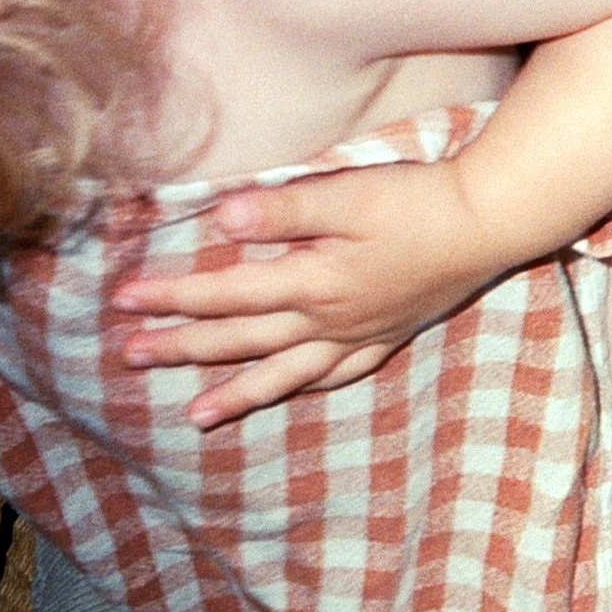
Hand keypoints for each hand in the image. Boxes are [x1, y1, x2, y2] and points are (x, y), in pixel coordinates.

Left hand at [112, 161, 506, 429]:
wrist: (489, 223)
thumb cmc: (419, 202)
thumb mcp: (348, 195)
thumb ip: (282, 211)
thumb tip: (218, 220)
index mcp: (313, 283)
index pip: (226, 294)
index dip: (171, 297)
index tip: (122, 301)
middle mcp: (330, 320)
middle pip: (242, 340)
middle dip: (183, 348)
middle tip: (130, 358)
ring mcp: (360, 334)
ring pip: (285, 373)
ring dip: (236, 393)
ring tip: (195, 416)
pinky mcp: (387, 334)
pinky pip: (336, 374)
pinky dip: (305, 387)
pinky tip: (289, 391)